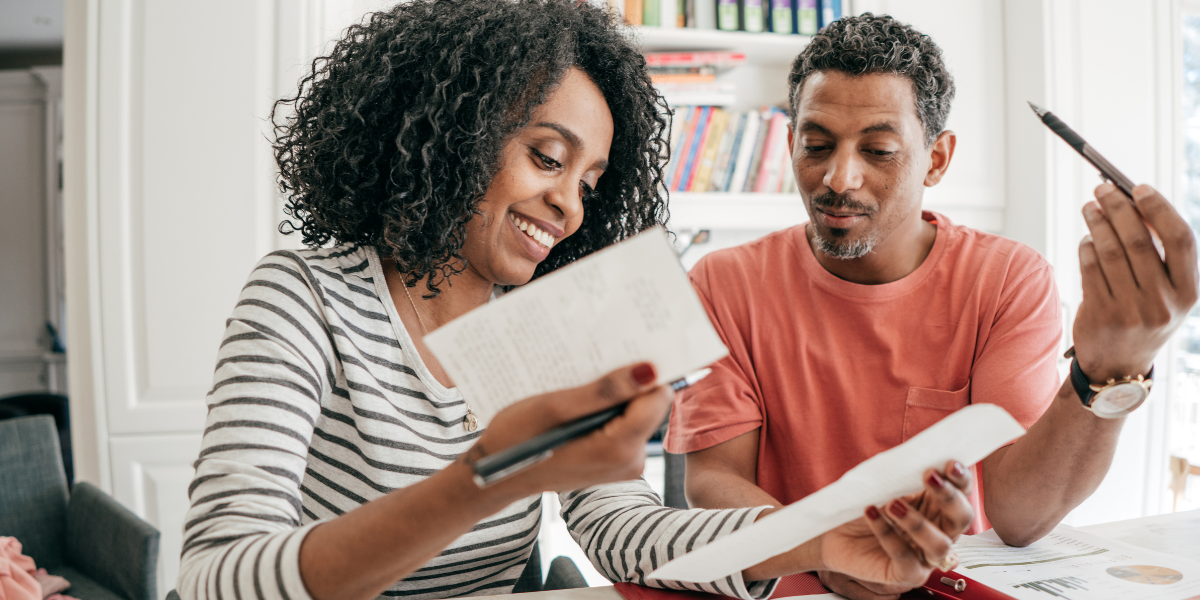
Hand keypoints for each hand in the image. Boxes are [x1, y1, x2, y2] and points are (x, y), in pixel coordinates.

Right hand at [472, 362, 672, 495]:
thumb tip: (648, 371)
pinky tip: (580, 404)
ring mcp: (623, 464)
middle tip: (594, 368)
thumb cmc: (517, 439)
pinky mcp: (614, 462)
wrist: (497, 475)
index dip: (644, 372)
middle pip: (648, 405)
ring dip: (613, 397)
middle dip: (626, 384)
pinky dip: (606, 411)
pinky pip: (623, 426)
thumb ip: (605, 391)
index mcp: (619, 449)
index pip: (657, 397)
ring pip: (635, 414)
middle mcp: (630, 461)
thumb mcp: (556, 407)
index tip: (624, 352)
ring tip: (581, 387)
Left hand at [815, 466, 973, 599]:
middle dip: (950, 497)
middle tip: (929, 476)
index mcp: (937, 507)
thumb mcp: (884, 486)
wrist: (833, 533)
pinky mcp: (905, 574)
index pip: (961, 493)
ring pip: (940, 544)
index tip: (949, 463)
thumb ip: (904, 476)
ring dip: (918, 522)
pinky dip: (887, 533)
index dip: (961, 479)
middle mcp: (938, 532)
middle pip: (962, 518)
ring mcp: (924, 556)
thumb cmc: (863, 507)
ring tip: (892, 503)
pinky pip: (904, 557)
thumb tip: (918, 457)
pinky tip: (871, 513)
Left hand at [1073, 183, 1197, 382]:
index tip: (1140, 187)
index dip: (1160, 208)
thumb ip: (1160, 254)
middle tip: (1103, 189)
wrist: (1120, 366)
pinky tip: (1086, 238)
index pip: (1181, 239)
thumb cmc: (1145, 316)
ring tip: (1090, 207)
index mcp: (1189, 292)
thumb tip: (1134, 203)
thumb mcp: (1166, 293)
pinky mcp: (1102, 316)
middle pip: (1139, 240)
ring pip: (1110, 251)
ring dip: (1097, 222)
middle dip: (1119, 207)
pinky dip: (1086, 247)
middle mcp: (1164, 303)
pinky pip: (1090, 269)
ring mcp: (1132, 311)